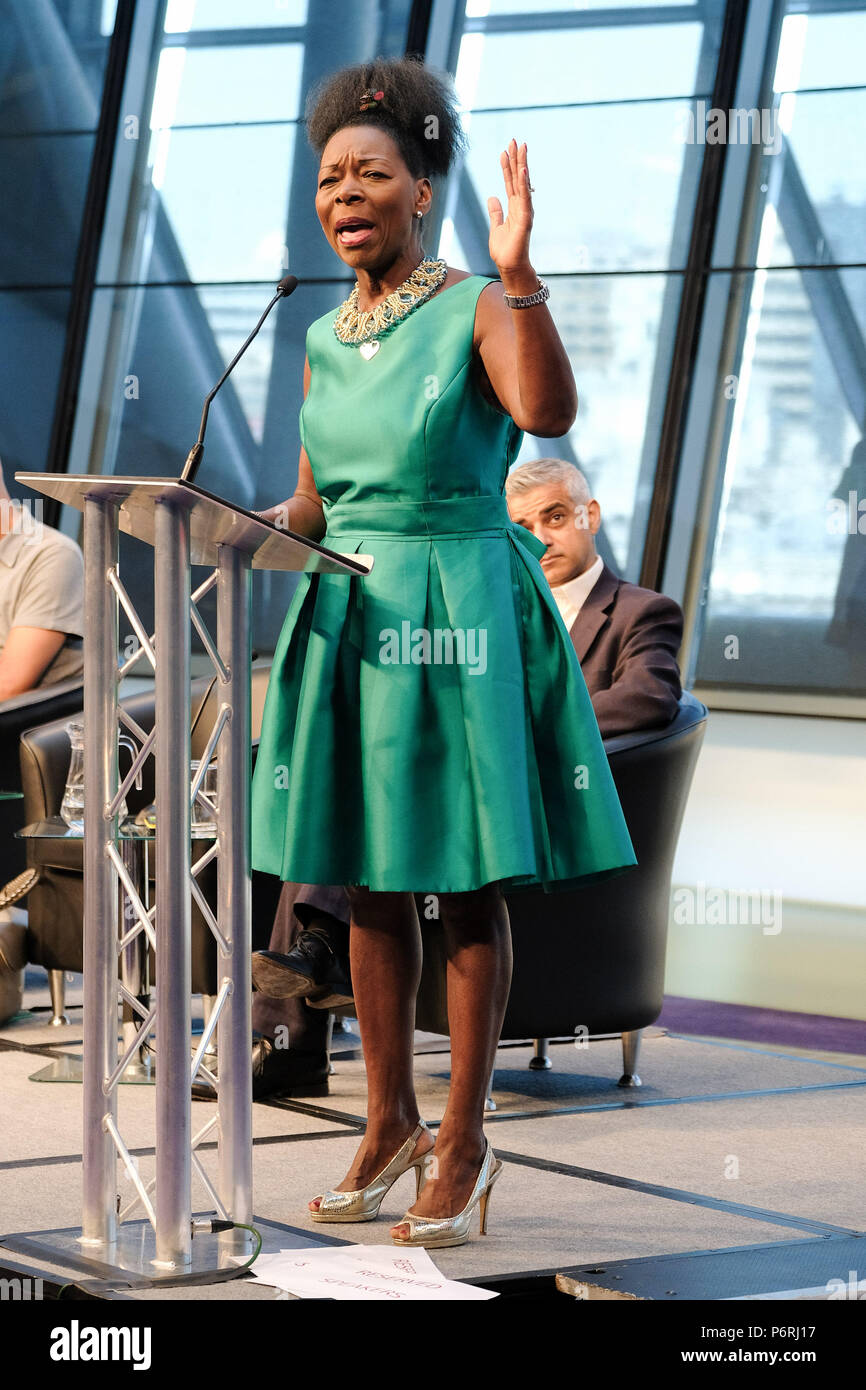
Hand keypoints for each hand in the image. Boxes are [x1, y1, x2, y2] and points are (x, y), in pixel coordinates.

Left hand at [487, 138, 533, 276]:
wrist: (510, 267)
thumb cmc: (505, 251)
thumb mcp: (495, 227)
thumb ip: (495, 212)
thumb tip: (492, 197)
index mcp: (513, 207)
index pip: (510, 182)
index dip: (507, 166)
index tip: (505, 150)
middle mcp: (521, 206)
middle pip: (518, 178)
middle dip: (516, 159)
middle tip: (515, 140)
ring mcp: (525, 211)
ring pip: (523, 183)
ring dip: (522, 165)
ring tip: (521, 148)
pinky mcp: (525, 219)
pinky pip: (525, 197)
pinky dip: (525, 183)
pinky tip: (523, 170)